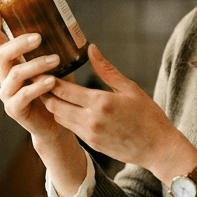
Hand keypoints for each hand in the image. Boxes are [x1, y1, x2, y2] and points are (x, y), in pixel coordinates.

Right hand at [0, 9, 66, 143]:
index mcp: (10, 62)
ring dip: (36, 65)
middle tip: (40, 37)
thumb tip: (65, 23)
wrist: (55, 121)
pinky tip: (52, 81)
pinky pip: (23, 95)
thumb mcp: (54, 64)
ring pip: (15, 74)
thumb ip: (53, 48)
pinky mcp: (14, 109)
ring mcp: (7, 93)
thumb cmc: (55, 88)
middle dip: (20, 44)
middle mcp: (3, 76)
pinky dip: (38, 86)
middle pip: (2, 54)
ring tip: (56, 60)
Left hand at [43, 45, 196, 180]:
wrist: (158, 149)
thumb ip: (106, 70)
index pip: (63, 89)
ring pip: (59, 117)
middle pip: (54, 104)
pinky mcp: (91, 144)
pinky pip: (70, 128)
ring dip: (53, 105)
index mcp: (101, 102)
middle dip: (44, 92)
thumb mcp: (130, 88)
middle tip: (39, 79)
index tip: (41, 68)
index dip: (48, 78)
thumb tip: (91, 48)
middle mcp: (91, 120)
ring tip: (49, 91)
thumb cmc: (148, 115)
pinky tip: (66, 106)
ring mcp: (89, 134)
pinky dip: (64, 116)